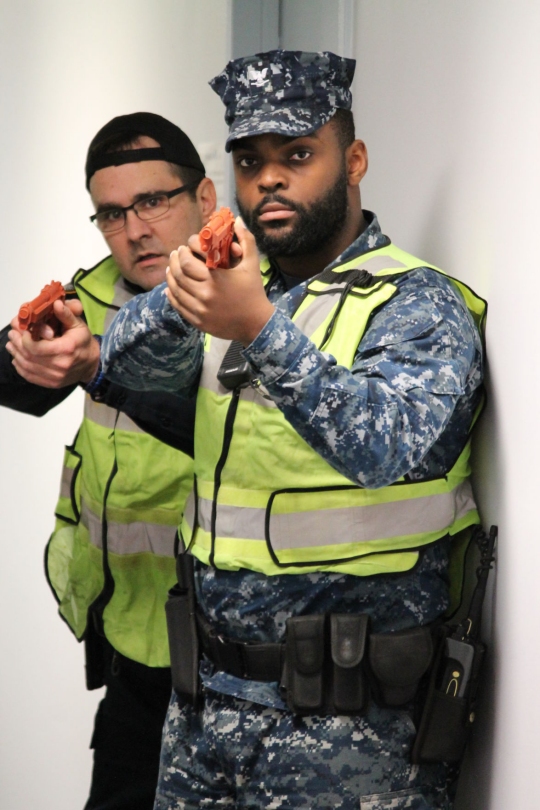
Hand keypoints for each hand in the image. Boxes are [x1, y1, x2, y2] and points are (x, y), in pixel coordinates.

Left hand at [6, 299, 100, 386]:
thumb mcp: (78, 325)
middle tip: (13, 334)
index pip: (36, 347)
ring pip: (26, 366)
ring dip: (16, 354)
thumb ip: (66, 315)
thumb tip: (56, 303)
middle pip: (29, 356)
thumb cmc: (83, 342)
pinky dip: (20, 366)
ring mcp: (55, 377)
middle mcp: (60, 366)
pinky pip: (29, 376)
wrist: (91, 364)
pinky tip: (17, 357)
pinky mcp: (51, 384)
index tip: (23, 330)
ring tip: (12, 344)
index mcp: (66, 349)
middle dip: (17, 344)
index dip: (24, 339)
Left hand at [166, 217, 274, 345]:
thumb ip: (246, 240)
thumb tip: (237, 220)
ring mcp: (200, 309)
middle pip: (179, 273)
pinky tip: (171, 287)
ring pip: (175, 289)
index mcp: (216, 277)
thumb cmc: (254, 291)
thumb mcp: (252, 264)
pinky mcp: (197, 321)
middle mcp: (205, 293)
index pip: (188, 260)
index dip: (183, 251)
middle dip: (175, 260)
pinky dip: (171, 294)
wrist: (256, 324)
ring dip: (170, 276)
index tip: (185, 246)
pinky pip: (178, 305)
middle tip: (176, 253)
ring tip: (171, 267)